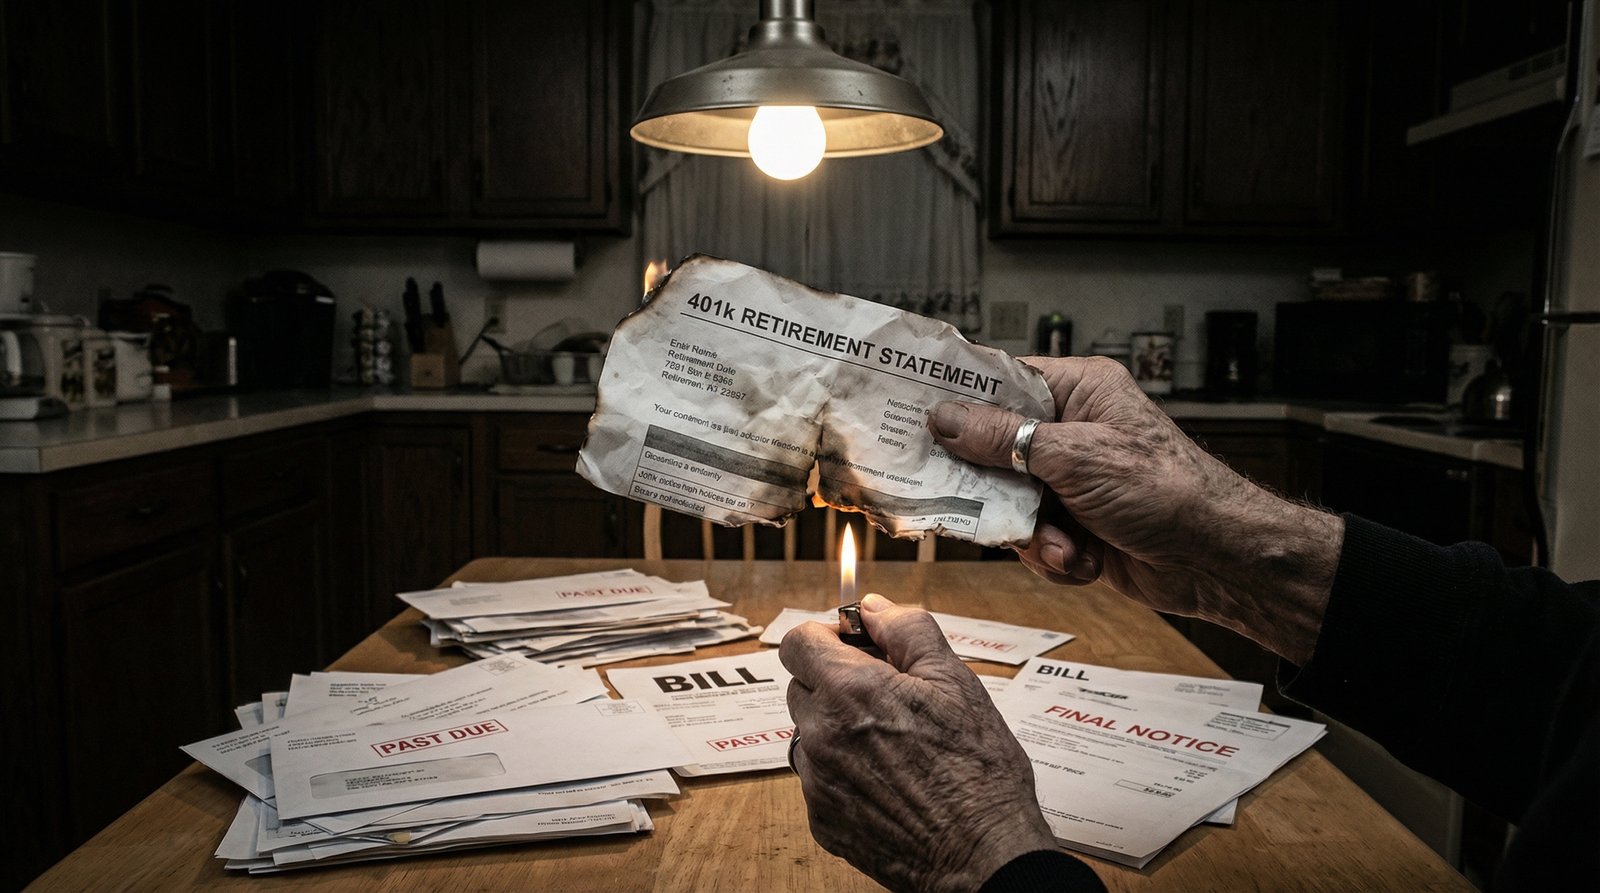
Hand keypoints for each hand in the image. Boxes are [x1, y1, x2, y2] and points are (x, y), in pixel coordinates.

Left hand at [780, 594, 1061, 892]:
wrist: (984, 855)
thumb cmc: (978, 769)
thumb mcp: (956, 680)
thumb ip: (907, 630)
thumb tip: (873, 607)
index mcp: (849, 691)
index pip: (797, 642)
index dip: (828, 636)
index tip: (859, 647)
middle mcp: (820, 735)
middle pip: (802, 686)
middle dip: (836, 682)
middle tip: (888, 695)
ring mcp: (817, 782)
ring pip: (809, 734)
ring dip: (838, 728)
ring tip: (893, 743)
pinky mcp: (822, 820)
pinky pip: (819, 778)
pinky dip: (844, 771)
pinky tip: (890, 780)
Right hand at [928, 356, 1341, 663]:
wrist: (1215, 560)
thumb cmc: (1164, 489)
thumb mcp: (1073, 455)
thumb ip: (1002, 437)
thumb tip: (944, 419)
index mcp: (1077, 391)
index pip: (1000, 383)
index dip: (956, 400)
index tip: (912, 411)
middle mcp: (1069, 431)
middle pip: (991, 450)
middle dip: (993, 487)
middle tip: (966, 499)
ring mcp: (1070, 480)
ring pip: (1007, 503)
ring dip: (1030, 532)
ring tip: (1063, 541)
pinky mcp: (1075, 524)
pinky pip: (1031, 538)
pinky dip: (1052, 554)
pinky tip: (1081, 559)